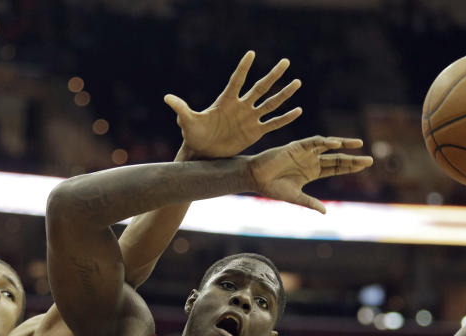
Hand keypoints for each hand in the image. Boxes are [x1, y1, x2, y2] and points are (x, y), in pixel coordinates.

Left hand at [165, 51, 302, 159]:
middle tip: (285, 61)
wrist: (203, 152)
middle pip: (260, 88)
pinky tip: (298, 110)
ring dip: (284, 94)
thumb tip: (167, 98)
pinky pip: (272, 124)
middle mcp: (240, 107)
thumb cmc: (193, 135)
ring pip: (270, 104)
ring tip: (297, 82)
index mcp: (226, 101)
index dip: (243, 68)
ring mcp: (249, 119)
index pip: (236, 80)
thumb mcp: (187, 121)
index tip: (251, 54)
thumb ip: (181, 108)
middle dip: (273, 75)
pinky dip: (285, 118)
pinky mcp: (254, 132)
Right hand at [246, 136, 372, 212]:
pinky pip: (314, 142)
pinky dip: (325, 142)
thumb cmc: (272, 188)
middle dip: (353, 158)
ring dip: (344, 145)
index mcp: (312, 173)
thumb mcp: (295, 197)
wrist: (255, 177)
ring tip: (359, 144)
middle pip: (337, 159)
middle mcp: (311, 161)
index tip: (365, 166)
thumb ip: (310, 203)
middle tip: (371, 160)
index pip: (336, 169)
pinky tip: (336, 144)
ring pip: (329, 146)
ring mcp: (305, 153)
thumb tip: (326, 212)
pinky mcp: (296, 146)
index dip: (350, 167)